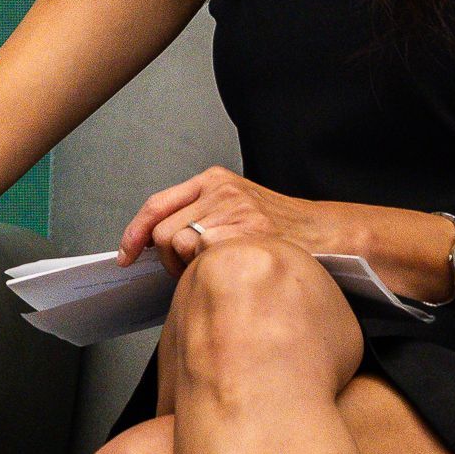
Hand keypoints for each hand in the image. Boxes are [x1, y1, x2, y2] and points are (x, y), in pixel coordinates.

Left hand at [117, 166, 330, 269]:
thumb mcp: (235, 209)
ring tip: (211, 271)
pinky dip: (207, 269)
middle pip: (161, 230)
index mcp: (213, 181)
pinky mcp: (248, 227)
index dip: (134, 233)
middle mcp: (220, 190)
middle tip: (186, 272)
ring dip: (186, 268)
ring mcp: (234, 207)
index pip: (156, 205)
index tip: (127, 255)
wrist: (328, 235)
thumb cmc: (281, 230)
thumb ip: (199, 216)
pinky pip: (203, 254)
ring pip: (178, 244)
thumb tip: (154, 245)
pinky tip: (227, 270)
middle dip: (166, 260)